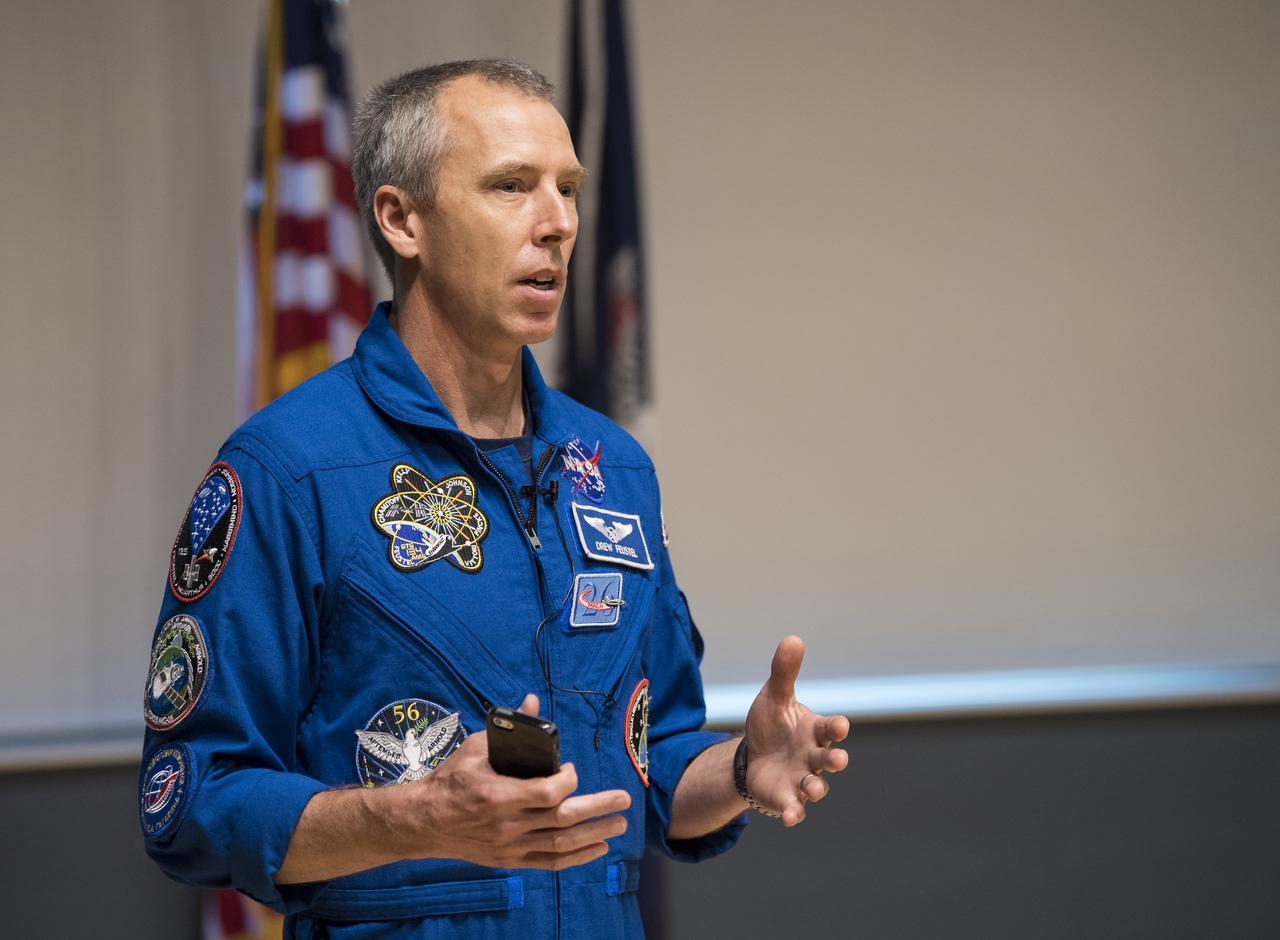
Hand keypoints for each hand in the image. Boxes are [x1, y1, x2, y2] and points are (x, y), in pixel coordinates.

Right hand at [385, 694, 631, 869]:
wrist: (425, 822)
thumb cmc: (451, 779)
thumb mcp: (476, 748)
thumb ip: (510, 728)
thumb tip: (532, 700)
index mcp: (498, 794)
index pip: (548, 792)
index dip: (568, 780)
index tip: (572, 770)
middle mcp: (507, 824)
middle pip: (563, 819)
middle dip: (598, 808)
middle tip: (625, 800)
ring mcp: (510, 845)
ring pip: (561, 844)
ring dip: (595, 834)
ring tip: (620, 824)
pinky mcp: (510, 859)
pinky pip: (550, 862)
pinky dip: (577, 857)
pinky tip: (598, 848)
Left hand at [744, 636, 849, 826]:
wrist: (754, 755)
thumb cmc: (772, 724)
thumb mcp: (773, 696)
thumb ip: (784, 672)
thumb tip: (793, 638)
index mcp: (815, 730)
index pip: (832, 729)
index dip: (837, 728)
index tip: (839, 726)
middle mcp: (814, 756)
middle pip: (830, 759)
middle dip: (835, 759)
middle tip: (838, 759)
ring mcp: (802, 779)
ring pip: (816, 786)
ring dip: (816, 788)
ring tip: (812, 788)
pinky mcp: (787, 798)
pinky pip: (794, 808)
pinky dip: (794, 813)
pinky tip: (789, 817)